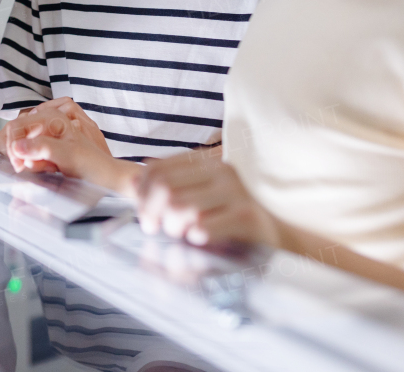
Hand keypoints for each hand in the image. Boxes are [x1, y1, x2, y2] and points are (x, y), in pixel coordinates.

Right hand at [0, 98, 111, 166]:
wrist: (106, 177)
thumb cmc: (93, 163)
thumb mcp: (66, 154)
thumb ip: (41, 148)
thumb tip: (17, 147)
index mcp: (53, 117)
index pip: (17, 125)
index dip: (13, 144)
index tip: (17, 162)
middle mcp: (49, 123)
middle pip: (18, 135)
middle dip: (22, 154)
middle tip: (30, 167)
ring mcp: (49, 136)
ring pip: (24, 148)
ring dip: (32, 161)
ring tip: (49, 167)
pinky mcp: (49, 148)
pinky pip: (32, 156)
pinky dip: (37, 165)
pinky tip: (50, 168)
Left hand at [132, 148, 280, 247]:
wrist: (273, 237)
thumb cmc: (228, 220)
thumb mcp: (197, 199)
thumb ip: (166, 189)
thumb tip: (130, 182)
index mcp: (205, 162)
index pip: (156, 169)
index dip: (141, 194)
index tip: (144, 215)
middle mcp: (220, 171)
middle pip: (164, 186)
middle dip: (152, 212)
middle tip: (155, 229)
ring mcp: (235, 191)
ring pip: (180, 206)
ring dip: (172, 227)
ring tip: (181, 235)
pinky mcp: (246, 215)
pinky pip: (204, 226)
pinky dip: (193, 236)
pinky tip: (198, 240)